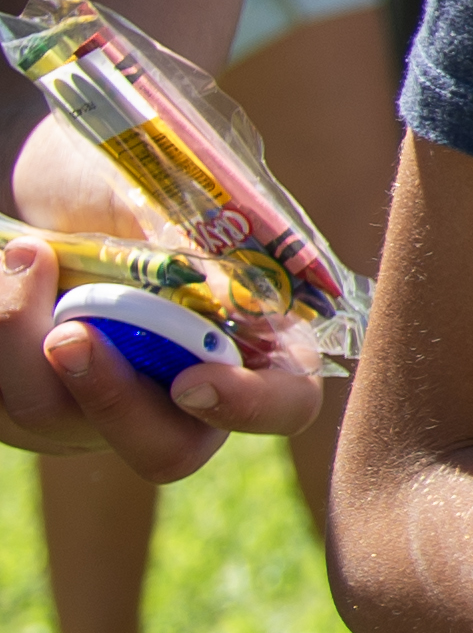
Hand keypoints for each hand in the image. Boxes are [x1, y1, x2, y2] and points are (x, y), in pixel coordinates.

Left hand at [5, 123, 321, 478]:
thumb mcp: (153, 196)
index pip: (284, 404)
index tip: (188, 381)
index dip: (248, 406)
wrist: (39, 183)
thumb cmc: (113, 181)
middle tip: (66, 337)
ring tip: (23, 255)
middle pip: (168, 450)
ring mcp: (100, 410)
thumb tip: (212, 295)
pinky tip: (7, 269)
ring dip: (22, 340)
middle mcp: (182, 392)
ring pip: (58, 423)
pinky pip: (0, 403)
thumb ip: (186, 242)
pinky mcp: (29, 404)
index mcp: (251, 339)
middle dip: (112, 399)